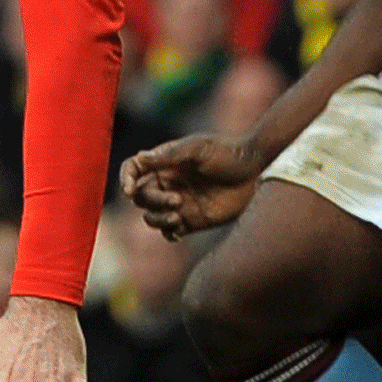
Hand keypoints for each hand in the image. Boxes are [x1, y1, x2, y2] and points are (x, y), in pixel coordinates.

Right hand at [121, 133, 264, 239]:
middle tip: (177, 200)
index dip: (125, 179)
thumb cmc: (227, 154)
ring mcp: (179, 203)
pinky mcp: (192, 221)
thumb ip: (169, 155)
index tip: (129, 189)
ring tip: (178, 217)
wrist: (256, 173)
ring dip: (158, 219)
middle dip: (153, 201)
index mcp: (164, 163)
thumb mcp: (198, 149)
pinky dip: (168, 232)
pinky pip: (169, 232)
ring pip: (152, 217)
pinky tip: (179, 228)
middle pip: (142, 197)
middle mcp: (168, 183)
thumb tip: (139, 158)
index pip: (133, 170)